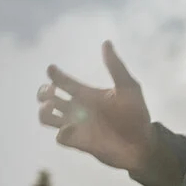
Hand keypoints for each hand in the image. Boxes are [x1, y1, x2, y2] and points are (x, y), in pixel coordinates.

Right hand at [37, 40, 152, 171]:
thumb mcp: (129, 87)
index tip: (52, 69)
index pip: (64, 82)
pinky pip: (60, 137)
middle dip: (43, 92)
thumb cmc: (136, 114)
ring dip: (44, 112)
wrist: (142, 143)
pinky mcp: (79, 142)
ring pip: (47, 118)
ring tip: (50, 107)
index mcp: (87, 94)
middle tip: (51, 90)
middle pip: (48, 98)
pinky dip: (61, 132)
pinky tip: (70, 128)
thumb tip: (106, 42)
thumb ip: (116, 67)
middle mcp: (78, 109)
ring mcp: (77, 126)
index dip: (55, 74)